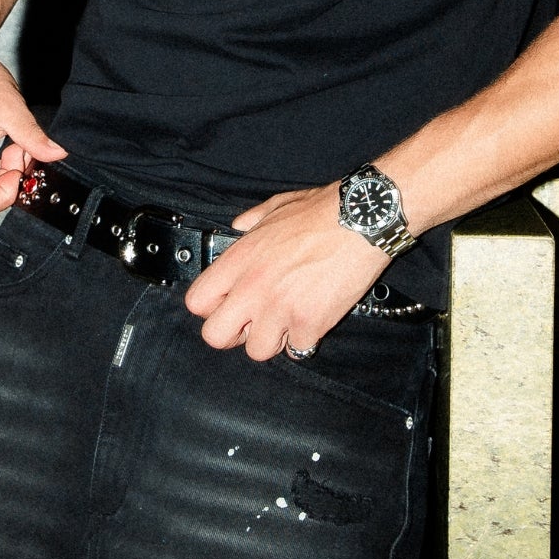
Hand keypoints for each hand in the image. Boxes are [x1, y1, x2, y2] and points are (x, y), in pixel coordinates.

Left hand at [184, 182, 390, 361]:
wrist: (362, 220)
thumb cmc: (322, 211)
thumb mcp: (275, 207)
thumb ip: (251, 222)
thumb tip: (239, 226)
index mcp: (240, 260)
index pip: (197, 302)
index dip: (211, 308)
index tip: (226, 306)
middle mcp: (253, 288)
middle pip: (215, 337)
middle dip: (233, 334)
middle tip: (252, 324)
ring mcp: (280, 309)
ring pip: (257, 351)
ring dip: (273, 339)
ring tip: (287, 321)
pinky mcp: (310, 323)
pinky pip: (298, 349)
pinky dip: (305, 340)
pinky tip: (313, 320)